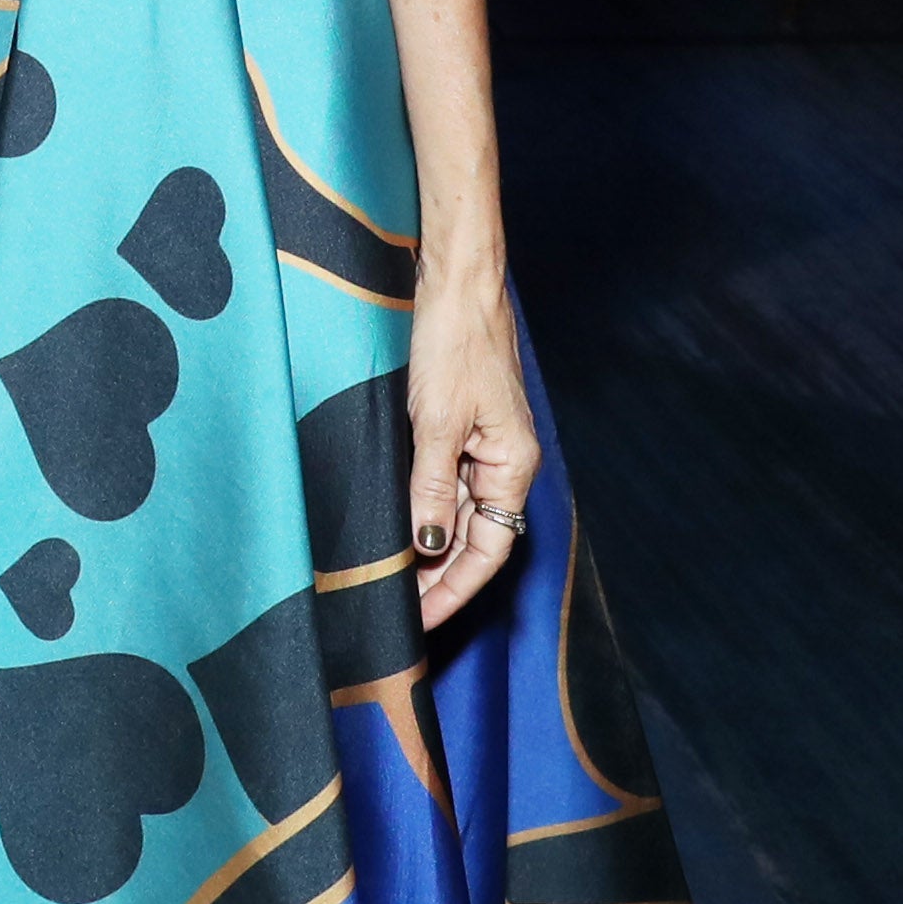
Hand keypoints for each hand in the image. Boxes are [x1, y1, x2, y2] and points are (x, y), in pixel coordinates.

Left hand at [405, 262, 538, 627]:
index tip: (422, 621)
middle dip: (439, 578)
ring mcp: (483, 443)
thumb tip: (429, 545)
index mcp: (513, 465)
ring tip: (389, 579)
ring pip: (457, 512)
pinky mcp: (460, 424)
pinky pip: (444, 481)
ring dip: (428, 546)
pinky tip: (395, 523)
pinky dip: (422, 507)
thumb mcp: (436, 421)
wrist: (457, 281)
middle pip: (474, 538)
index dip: (455, 591)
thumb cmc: (455, 342)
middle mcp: (504, 461)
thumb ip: (432, 486)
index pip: (488, 551)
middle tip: (397, 611)